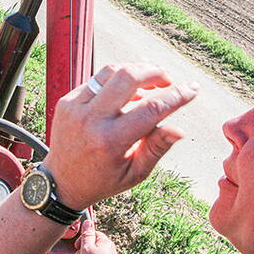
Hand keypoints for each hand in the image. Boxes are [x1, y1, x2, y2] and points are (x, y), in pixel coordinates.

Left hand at [44, 63, 197, 208]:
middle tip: (166, 81)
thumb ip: (156, 147)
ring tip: (148, 84)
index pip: (151, 109)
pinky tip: (125, 93)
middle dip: (154, 72)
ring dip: (135, 71)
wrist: (60, 182)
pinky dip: (115, 82)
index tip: (193, 88)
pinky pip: (96, 80)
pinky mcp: (66, 101)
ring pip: (111, 71)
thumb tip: (179, 129)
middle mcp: (91, 120)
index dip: (177, 96)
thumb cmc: (103, 180)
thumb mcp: (135, 173)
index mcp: (111, 141)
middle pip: (128, 77)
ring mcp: (75, 107)